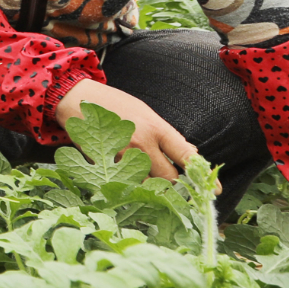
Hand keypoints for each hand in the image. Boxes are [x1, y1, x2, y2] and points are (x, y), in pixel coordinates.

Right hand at [57, 81, 197, 180]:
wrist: (74, 97)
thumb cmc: (113, 104)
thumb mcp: (145, 113)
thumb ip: (165, 135)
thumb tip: (188, 153)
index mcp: (157, 128)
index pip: (187, 156)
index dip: (202, 176)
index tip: (214, 190)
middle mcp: (143, 144)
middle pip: (169, 178)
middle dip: (174, 186)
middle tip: (176, 189)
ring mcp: (122, 156)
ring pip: (146, 185)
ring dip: (150, 188)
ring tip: (149, 185)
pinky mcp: (104, 164)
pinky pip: (123, 183)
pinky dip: (128, 185)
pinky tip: (125, 179)